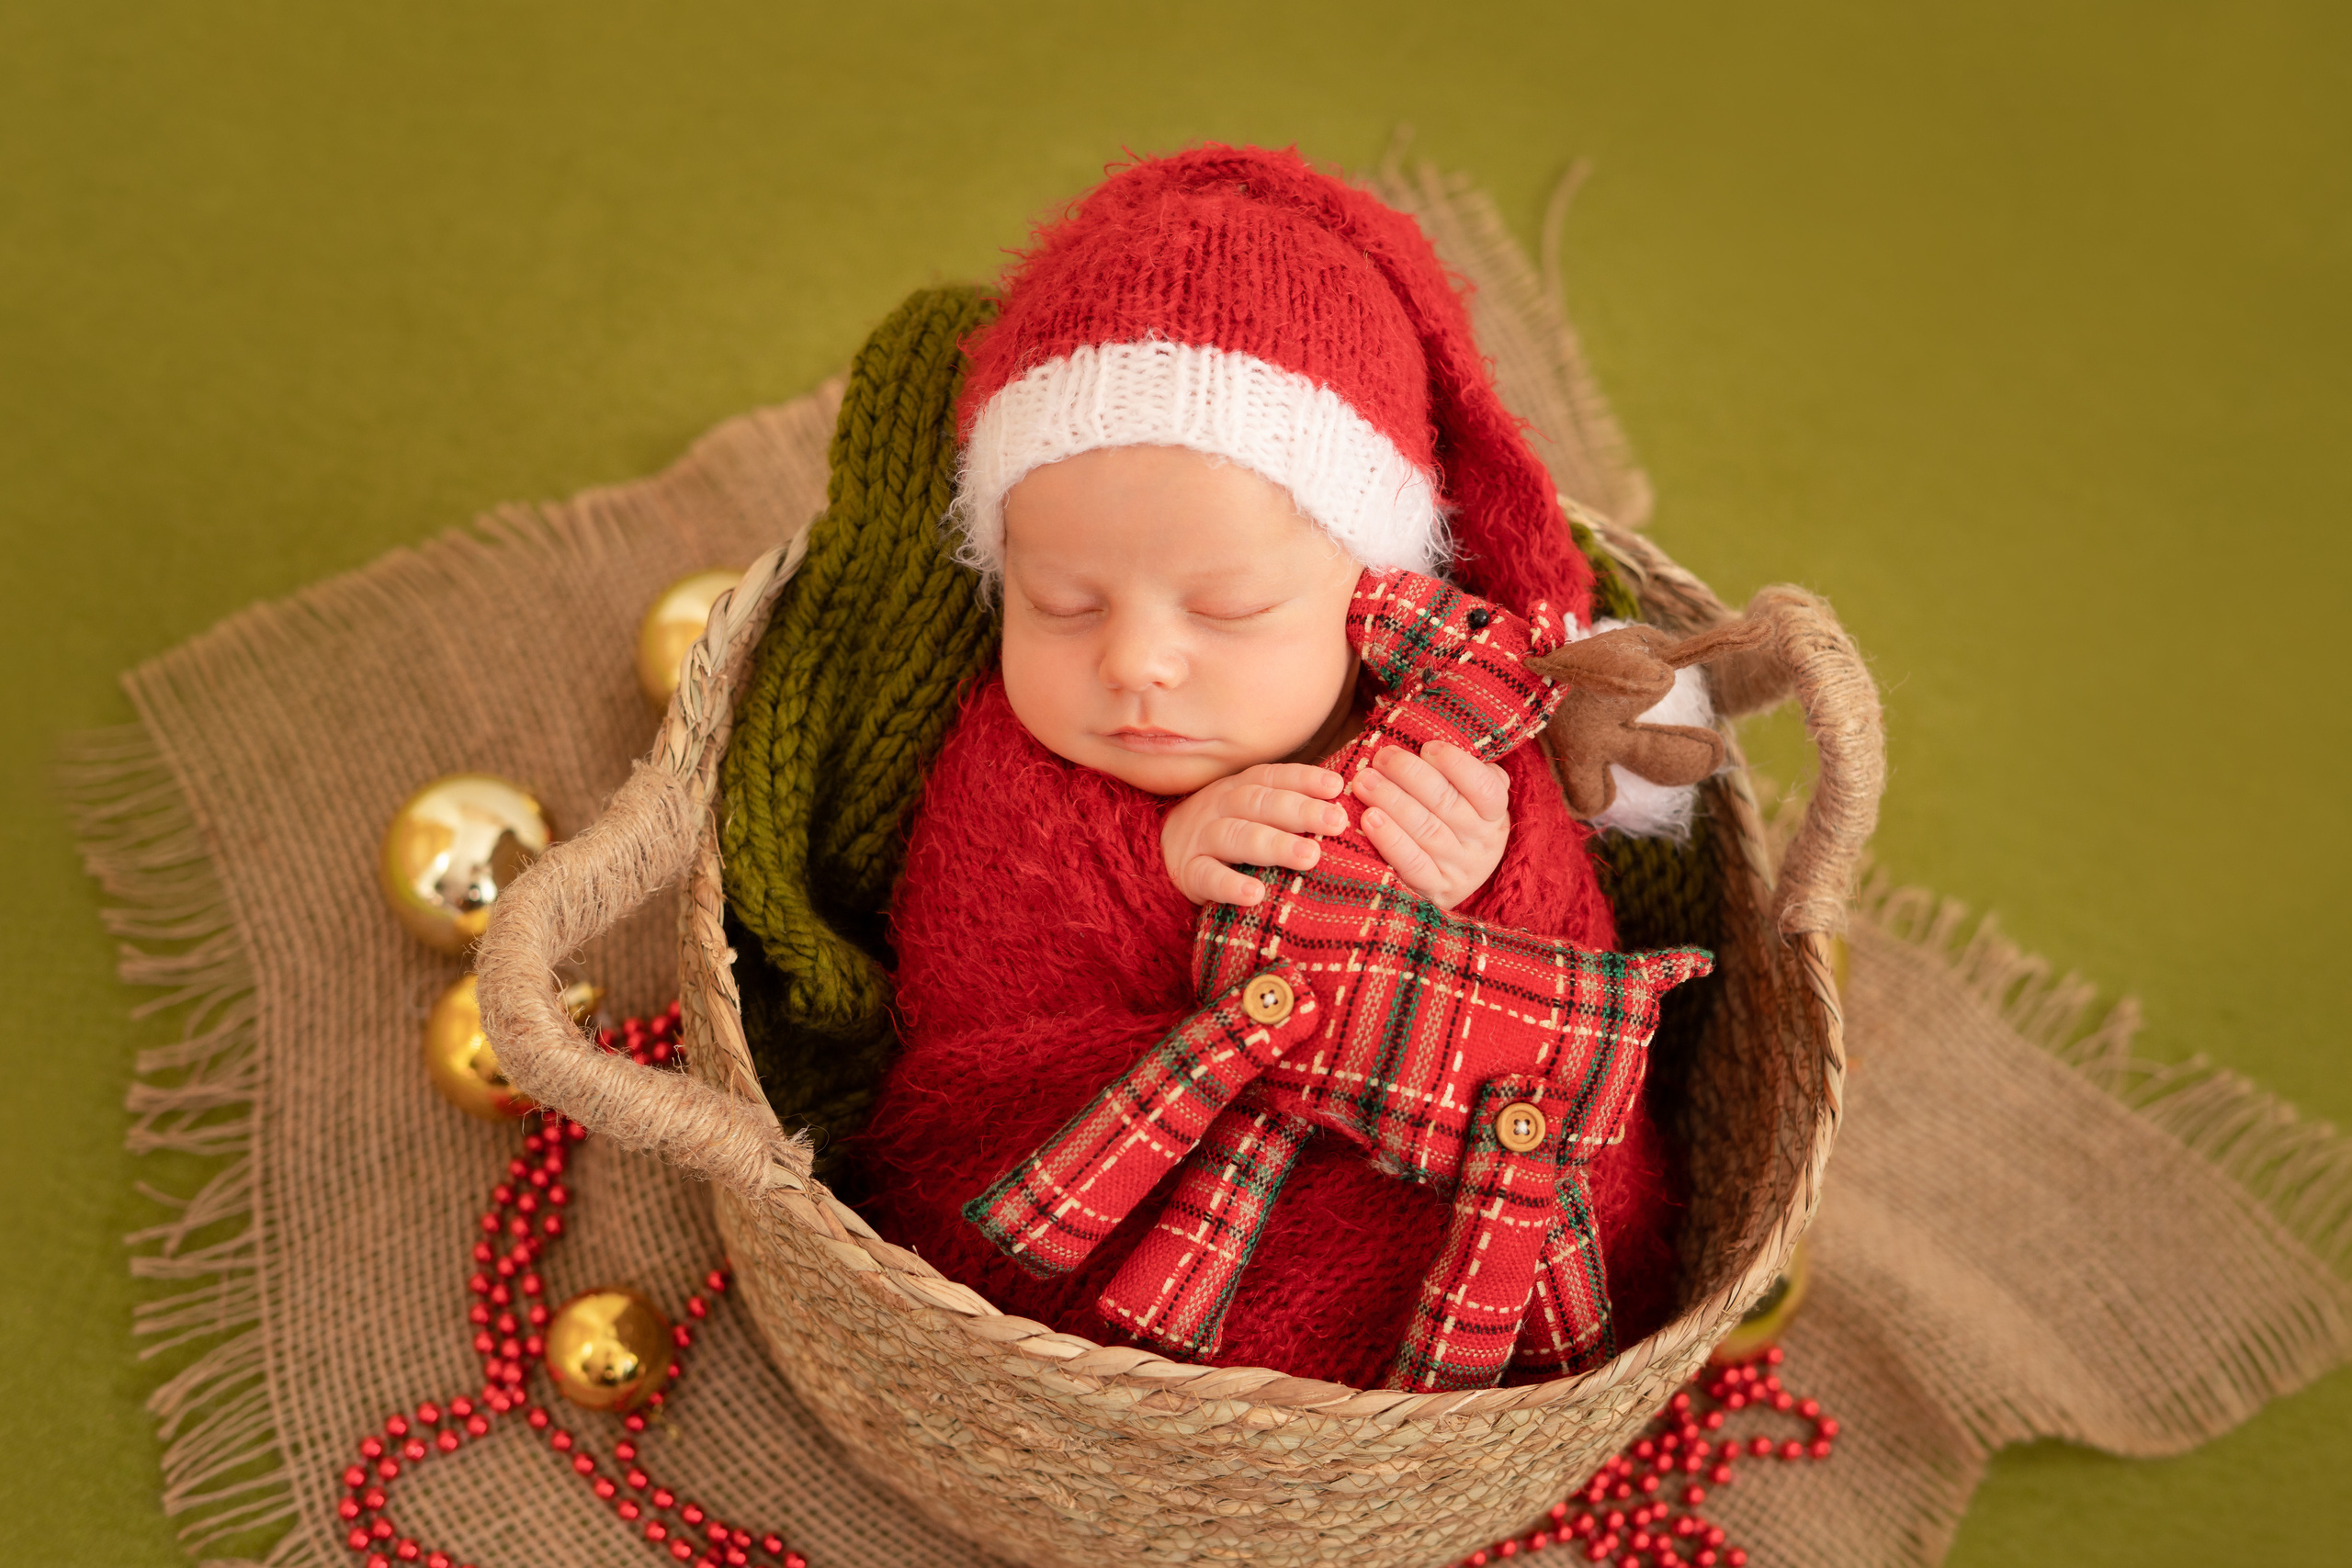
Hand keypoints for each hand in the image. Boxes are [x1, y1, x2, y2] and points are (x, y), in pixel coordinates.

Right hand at [1162, 764, 1348, 906]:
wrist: (1162, 853)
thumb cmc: (1228, 831)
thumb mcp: (1253, 811)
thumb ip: (1290, 806)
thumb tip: (1347, 805)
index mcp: (1241, 788)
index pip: (1274, 778)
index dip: (1305, 779)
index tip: (1337, 786)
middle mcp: (1220, 806)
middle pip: (1260, 803)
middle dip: (1301, 811)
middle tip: (1337, 822)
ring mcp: (1201, 839)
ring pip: (1237, 835)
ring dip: (1274, 844)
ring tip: (1310, 856)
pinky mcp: (1187, 873)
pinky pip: (1206, 876)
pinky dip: (1229, 885)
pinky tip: (1255, 894)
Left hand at [1352, 742, 1510, 909]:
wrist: (1453, 880)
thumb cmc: (1452, 821)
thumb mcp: (1468, 797)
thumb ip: (1461, 770)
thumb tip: (1436, 736)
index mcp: (1494, 813)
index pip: (1485, 787)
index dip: (1457, 765)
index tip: (1427, 747)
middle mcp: (1483, 842)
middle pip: (1446, 804)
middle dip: (1410, 775)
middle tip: (1381, 757)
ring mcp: (1461, 869)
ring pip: (1426, 831)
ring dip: (1392, 801)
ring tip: (1364, 781)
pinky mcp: (1436, 890)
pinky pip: (1412, 864)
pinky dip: (1390, 840)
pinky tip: (1369, 819)